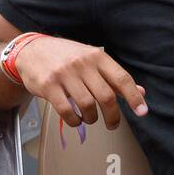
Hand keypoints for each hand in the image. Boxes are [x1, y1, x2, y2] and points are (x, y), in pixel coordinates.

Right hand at [13, 36, 147, 129]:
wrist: (31, 50)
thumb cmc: (67, 57)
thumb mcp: (93, 60)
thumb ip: (115, 77)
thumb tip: (140, 92)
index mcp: (98, 57)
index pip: (122, 79)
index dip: (134, 97)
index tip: (142, 112)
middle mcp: (82, 64)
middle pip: (106, 96)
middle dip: (113, 116)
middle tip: (112, 124)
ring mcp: (64, 74)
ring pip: (87, 105)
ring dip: (92, 118)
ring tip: (91, 118)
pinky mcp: (48, 85)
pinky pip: (66, 110)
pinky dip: (74, 120)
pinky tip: (76, 119)